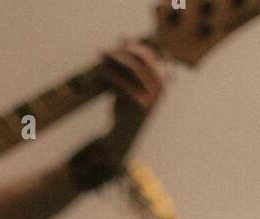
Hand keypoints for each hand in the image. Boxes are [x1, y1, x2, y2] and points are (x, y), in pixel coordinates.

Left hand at [99, 41, 165, 161]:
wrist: (122, 141)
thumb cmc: (124, 112)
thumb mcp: (127, 84)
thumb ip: (127, 64)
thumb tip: (123, 37)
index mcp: (160, 82)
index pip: (147, 55)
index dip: (129, 47)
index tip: (113, 46)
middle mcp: (160, 89)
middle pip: (139, 58)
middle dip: (119, 52)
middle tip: (102, 52)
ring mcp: (151, 97)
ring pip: (131, 68)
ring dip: (113, 61)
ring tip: (99, 62)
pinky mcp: (139, 105)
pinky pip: (122, 83)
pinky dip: (109, 76)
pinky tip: (99, 74)